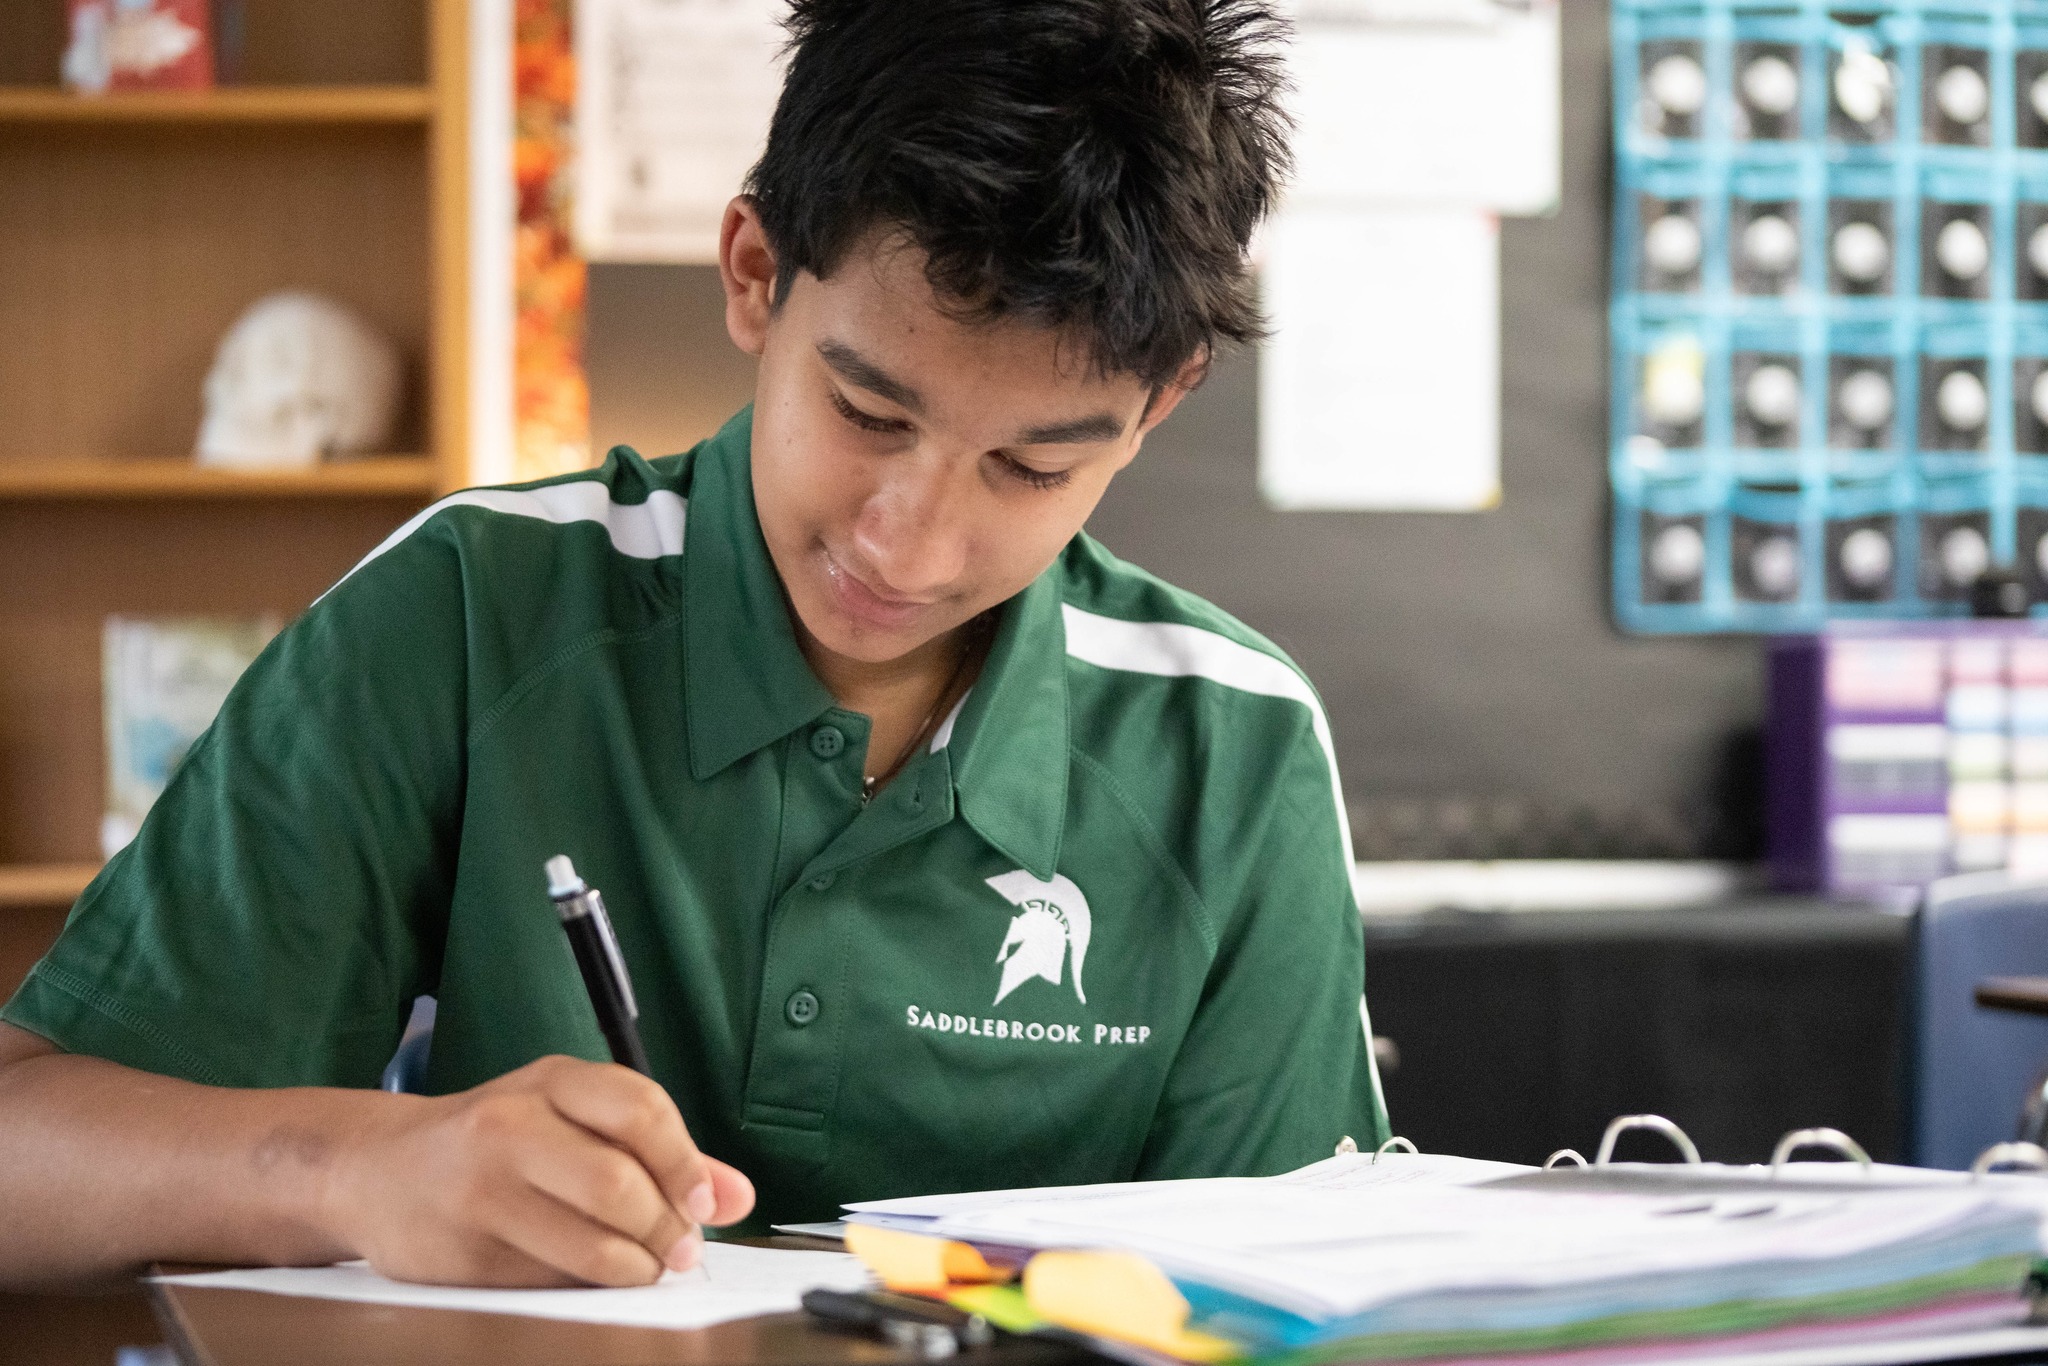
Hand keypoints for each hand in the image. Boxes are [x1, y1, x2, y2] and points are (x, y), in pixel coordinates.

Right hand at [324, 1055, 754, 1286]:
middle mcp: (511, 1126)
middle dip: (665, 1228)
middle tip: (680, 1248)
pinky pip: (552, 1280)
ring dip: (636, 1266)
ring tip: (643, 1265)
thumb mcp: (573, 1117)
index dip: (687, 1165)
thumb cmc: (493, 1138)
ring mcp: (482, 1192)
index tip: (707, 1204)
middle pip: (619, 1185)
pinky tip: (592, 1274)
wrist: (376, 1169)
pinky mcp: (463, 1254)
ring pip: (591, 1244)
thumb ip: (660, 1151)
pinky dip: (590, 1287)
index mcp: (552, 1081)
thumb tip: (736, 1195)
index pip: (641, 1111)